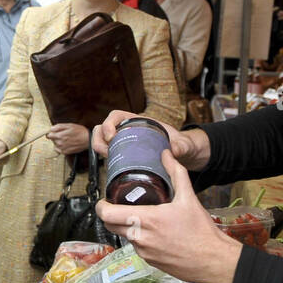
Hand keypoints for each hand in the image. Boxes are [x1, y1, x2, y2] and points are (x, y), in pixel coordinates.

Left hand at [46, 122, 89, 155]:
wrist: (88, 140)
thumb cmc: (80, 131)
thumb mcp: (69, 125)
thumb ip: (58, 127)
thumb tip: (50, 129)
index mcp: (60, 135)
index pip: (49, 135)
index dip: (52, 132)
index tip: (55, 132)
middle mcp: (60, 142)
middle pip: (52, 139)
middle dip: (56, 137)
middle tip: (64, 135)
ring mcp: (62, 148)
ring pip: (55, 144)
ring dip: (59, 142)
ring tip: (67, 139)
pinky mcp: (65, 152)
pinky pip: (59, 150)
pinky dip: (61, 147)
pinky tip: (67, 144)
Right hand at [92, 110, 209, 169]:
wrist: (182, 154)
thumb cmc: (181, 144)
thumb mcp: (183, 144)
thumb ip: (181, 146)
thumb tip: (174, 151)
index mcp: (138, 121)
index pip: (116, 116)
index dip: (108, 124)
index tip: (111, 136)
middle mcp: (127, 129)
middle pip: (102, 128)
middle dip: (99, 139)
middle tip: (106, 152)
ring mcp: (123, 142)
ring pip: (101, 141)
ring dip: (99, 148)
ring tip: (108, 159)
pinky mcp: (123, 154)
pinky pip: (107, 153)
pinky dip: (104, 158)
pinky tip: (112, 166)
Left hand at [96, 150, 241, 282]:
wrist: (213, 260)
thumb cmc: (201, 231)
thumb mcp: (189, 198)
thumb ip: (176, 173)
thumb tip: (166, 155)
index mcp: (145, 220)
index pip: (107, 214)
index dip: (101, 206)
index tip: (105, 200)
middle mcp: (140, 238)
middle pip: (110, 225)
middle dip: (111, 215)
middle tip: (119, 206)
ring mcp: (143, 252)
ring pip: (124, 237)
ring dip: (127, 227)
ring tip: (141, 218)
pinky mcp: (149, 262)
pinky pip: (137, 248)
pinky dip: (140, 239)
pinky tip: (154, 233)